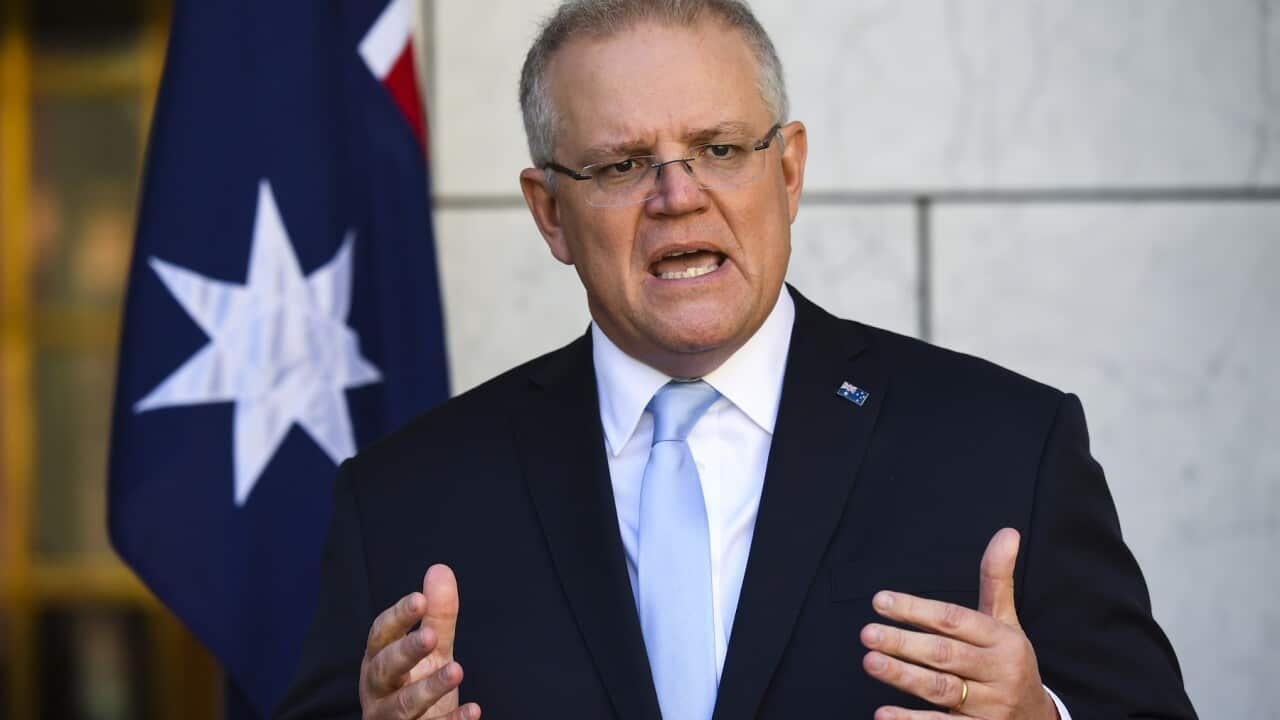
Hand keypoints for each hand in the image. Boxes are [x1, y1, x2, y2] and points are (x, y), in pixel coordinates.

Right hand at [359, 564, 480, 719]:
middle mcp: (378, 690)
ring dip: (429, 688)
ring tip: (457, 669)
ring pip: (403, 706)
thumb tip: (439, 570)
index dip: (398, 617)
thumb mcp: (430, 649)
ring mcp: (391, 719)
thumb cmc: (415, 684)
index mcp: (378, 660)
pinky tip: (473, 709)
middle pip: (385, 669)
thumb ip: (436, 615)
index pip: (382, 634)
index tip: (419, 599)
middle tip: (432, 636)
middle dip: (406, 651)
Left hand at [859, 528, 1059, 719]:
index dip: (917, 609)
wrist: (1038, 719)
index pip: (955, 620)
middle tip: (868, 633)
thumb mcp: (1007, 622)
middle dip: (905, 643)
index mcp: (1003, 640)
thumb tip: (1007, 532)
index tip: (880, 601)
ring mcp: (990, 707)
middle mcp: (998, 672)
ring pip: (942, 689)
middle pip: (946, 655)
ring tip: (870, 662)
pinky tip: (882, 713)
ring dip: (903, 677)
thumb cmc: (1009, 662)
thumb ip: (997, 579)